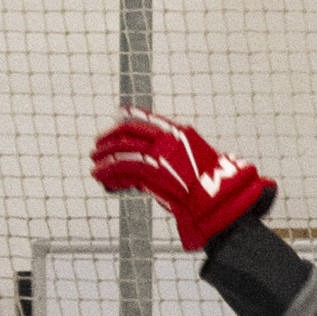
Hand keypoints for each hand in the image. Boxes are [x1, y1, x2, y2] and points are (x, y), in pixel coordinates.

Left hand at [90, 109, 274, 251]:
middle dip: (110, 138)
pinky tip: (100, 176)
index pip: (149, 119)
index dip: (130, 115)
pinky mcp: (151, 169)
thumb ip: (173, 162)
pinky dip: (108, 171)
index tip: (118, 115)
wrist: (221, 201)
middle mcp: (168, 140)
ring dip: (105, 156)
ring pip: (122, 149)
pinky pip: (123, 167)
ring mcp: (160, 153)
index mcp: (180, 134)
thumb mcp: (195, 167)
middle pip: (129, 131)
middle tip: (99, 146)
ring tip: (95, 164)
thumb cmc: (214, 190)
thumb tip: (153, 171)